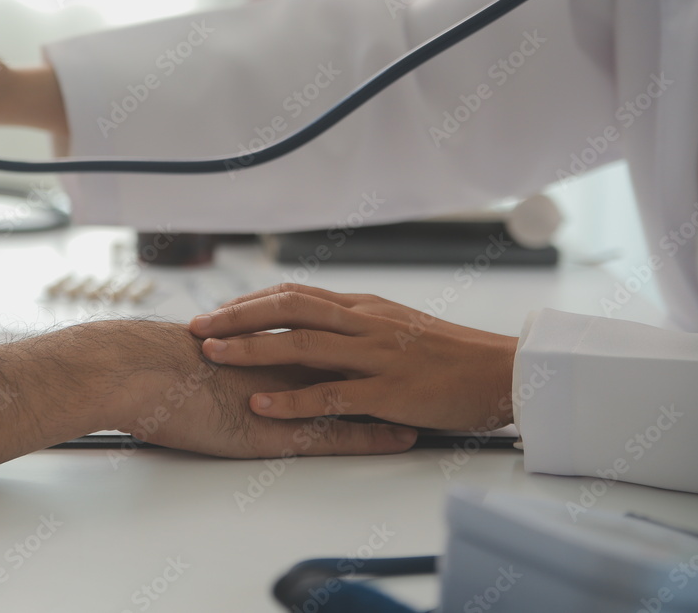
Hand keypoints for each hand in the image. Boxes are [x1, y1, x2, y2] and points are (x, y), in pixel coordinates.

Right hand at [97, 321, 417, 457]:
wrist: (132, 373)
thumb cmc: (152, 363)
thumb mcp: (195, 347)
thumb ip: (222, 344)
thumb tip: (221, 341)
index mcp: (266, 339)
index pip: (324, 333)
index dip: (358, 335)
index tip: (389, 336)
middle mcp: (284, 361)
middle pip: (351, 356)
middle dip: (390, 357)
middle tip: (426, 357)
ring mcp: (286, 395)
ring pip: (354, 391)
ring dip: (393, 394)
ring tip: (431, 397)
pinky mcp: (279, 430)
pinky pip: (338, 433)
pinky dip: (372, 436)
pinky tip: (400, 440)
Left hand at [188, 285, 518, 431]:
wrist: (500, 372)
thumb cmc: (448, 353)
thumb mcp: (397, 324)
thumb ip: (355, 324)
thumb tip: (313, 328)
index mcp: (363, 306)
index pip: (296, 294)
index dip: (252, 301)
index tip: (218, 311)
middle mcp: (364, 322)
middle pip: (289, 308)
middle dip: (237, 316)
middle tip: (197, 326)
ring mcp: (375, 355)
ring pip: (301, 345)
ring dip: (251, 349)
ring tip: (212, 356)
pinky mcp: (387, 392)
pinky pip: (330, 395)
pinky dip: (291, 399)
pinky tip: (259, 404)